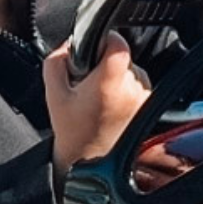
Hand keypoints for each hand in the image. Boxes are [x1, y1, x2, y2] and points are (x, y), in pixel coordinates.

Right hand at [44, 34, 150, 177]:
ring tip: (98, 97)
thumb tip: (71, 42)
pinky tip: (110, 105)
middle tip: (89, 82)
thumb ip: (57, 60)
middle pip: (123, 56)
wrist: (90, 163)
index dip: (104, 40)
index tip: (94, 49)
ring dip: (116, 77)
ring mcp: (144, 97)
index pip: (118, 42)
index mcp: (109, 82)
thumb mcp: (53, 92)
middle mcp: (132, 88)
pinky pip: (137, 85)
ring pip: (131, 70)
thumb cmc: (73, 131)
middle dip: (105, 63)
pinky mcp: (149, 105)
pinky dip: (125, 89)